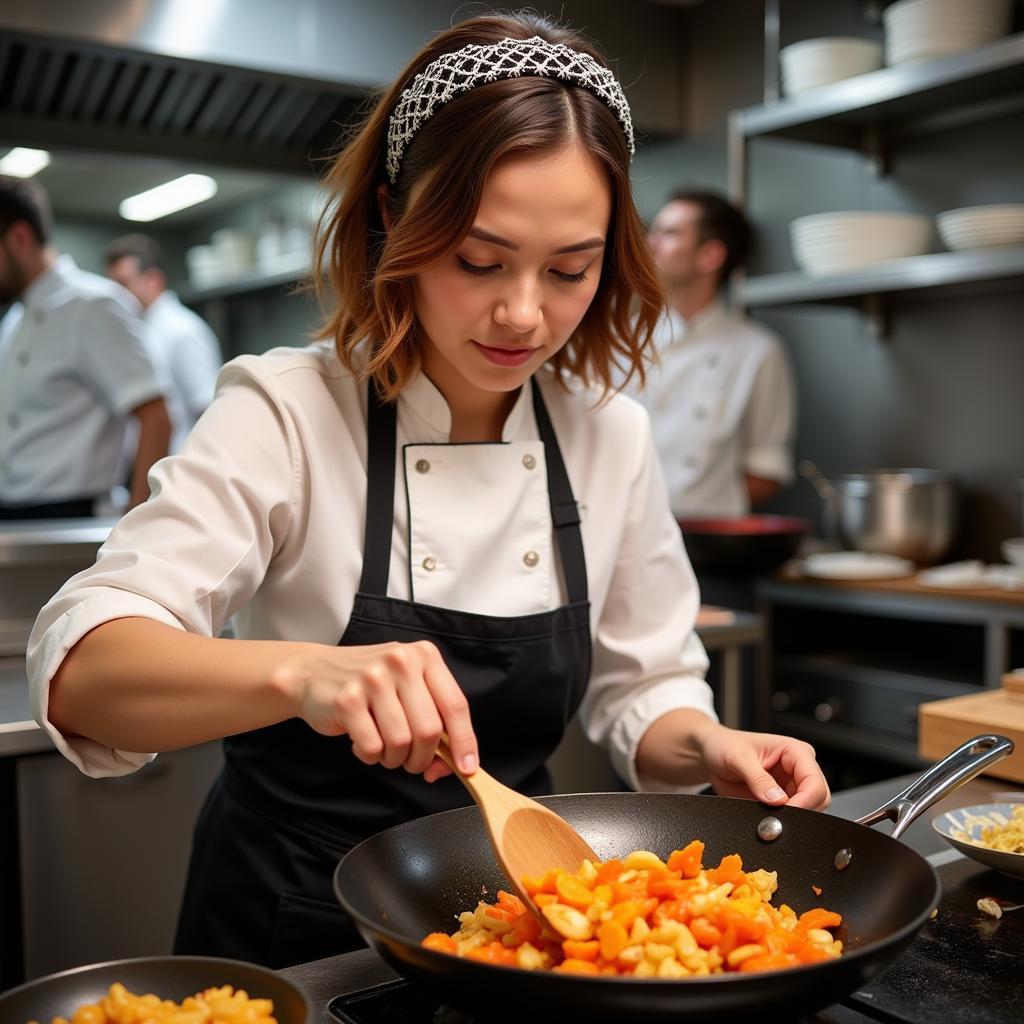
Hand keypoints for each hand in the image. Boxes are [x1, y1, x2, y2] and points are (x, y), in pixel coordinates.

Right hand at [270, 639, 476, 782]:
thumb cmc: (370, 684)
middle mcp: (401, 661)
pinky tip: (362, 742)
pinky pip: (372, 747)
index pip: (456, 705)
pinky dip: (370, 756)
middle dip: (422, 757)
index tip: (467, 768)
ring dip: (394, 758)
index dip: (464, 742)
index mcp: (424, 656)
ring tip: (383, 748)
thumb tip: (455, 765)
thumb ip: (435, 719)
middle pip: (429, 729)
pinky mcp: (347, 699)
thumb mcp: (408, 687)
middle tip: (411, 761)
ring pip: (401, 742)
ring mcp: (373, 678)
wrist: (314, 672)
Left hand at [698, 723, 830, 809]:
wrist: (713, 753)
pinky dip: (784, 821)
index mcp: (795, 751)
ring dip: (792, 818)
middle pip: (819, 798)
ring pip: (810, 810)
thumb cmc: (725, 745)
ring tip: (768, 817)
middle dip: (801, 811)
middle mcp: (799, 767)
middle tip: (775, 819)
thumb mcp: (738, 758)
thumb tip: (778, 800)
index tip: (785, 813)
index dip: (804, 802)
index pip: (814, 782)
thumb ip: (758, 779)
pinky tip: (768, 818)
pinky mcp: (784, 798)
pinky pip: (793, 815)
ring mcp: (793, 784)